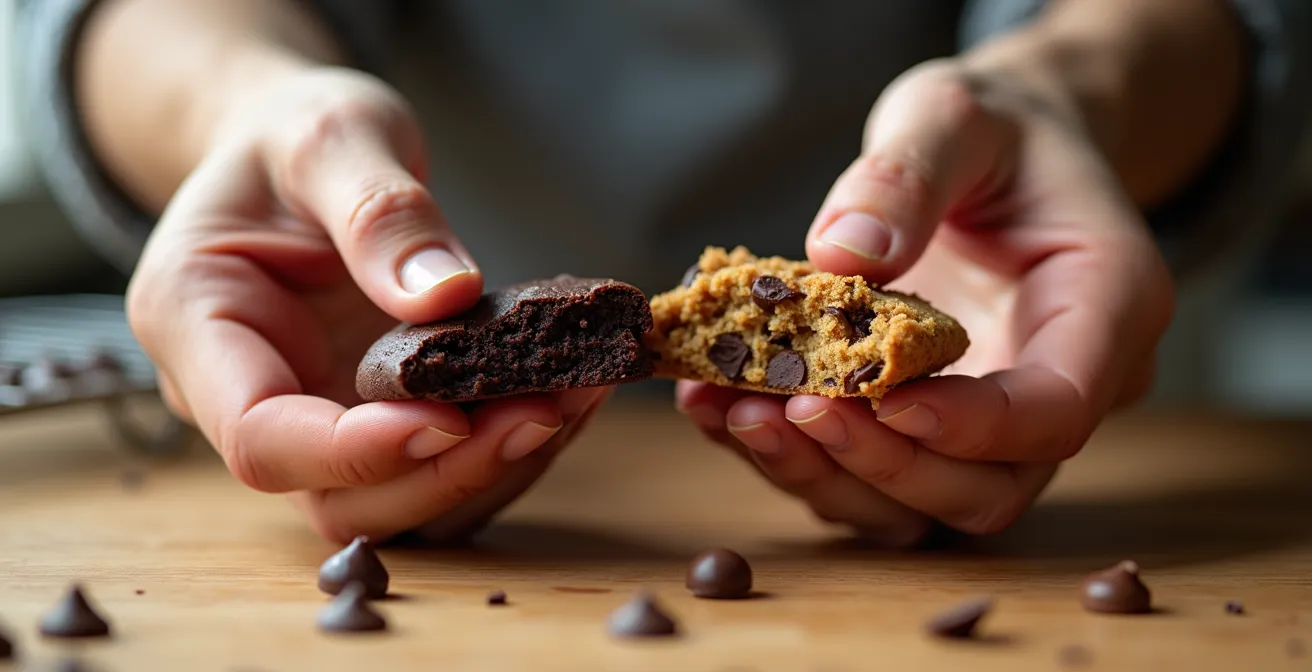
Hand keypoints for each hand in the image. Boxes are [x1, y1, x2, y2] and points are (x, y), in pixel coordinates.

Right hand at [127, 68, 607, 542]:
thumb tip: (446, 293)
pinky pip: (436, 467)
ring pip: (394, 503)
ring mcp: (313, 417)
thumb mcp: (329, 136)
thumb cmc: (292, 134)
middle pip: (335, 496)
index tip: (451, 418)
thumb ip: (378, 211)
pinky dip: (505, 450)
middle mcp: (245, 395)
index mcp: (196, 323)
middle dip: (444, 472)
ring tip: (575, 396)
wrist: (299, 153)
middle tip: (543, 410)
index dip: (355, 451)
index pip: (261, 438)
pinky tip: (568, 395)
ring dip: (490, 471)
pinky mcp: (374, 420)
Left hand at [679, 58, 1173, 546]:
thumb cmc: (995, 129)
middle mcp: (1060, 385)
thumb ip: (909, 173)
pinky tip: (720, 407)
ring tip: (733, 411)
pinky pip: (870, 480)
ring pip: (921, 507)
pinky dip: (797, 458)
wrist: (1001, 153)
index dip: (969, 425)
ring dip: (823, 474)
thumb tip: (844, 256)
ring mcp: (994, 424)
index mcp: (1106, 306)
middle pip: (986, 488)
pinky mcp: (929, 432)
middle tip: (782, 408)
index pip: (1055, 410)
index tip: (877, 396)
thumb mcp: (954, 113)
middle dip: (880, 463)